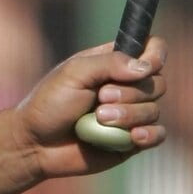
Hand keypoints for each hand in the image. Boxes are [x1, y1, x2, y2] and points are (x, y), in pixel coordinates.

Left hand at [16, 38, 166, 177]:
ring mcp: (131, 115)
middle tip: (100, 99)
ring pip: (154, 110)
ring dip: (129, 115)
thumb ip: (110, 63)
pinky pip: (158, 135)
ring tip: (99, 120)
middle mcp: (128, 87)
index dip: (155, 55)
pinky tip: (132, 137)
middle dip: (130, 92)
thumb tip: (146, 67)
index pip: (153, 49)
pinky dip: (149, 135)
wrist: (34, 145)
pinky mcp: (132, 141)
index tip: (145, 66)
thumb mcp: (74, 73)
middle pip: (158, 83)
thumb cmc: (48, 104)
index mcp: (115, 63)